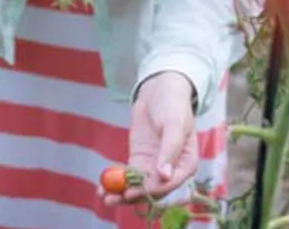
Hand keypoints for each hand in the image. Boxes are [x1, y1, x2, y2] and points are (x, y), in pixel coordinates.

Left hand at [102, 72, 198, 206]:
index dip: (151, 189)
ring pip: (138, 186)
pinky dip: (117, 182)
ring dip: (122, 193)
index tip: (132, 192)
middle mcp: (171, 170)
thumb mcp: (174, 124)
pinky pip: (129, 176)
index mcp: (186, 164)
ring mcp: (154, 166)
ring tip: (105, 197)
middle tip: (113, 199)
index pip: (169, 183)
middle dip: (132, 195)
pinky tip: (102, 187)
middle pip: (151, 189)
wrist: (161, 89)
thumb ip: (170, 149)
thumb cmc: (173, 105)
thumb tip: (164, 175)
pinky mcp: (140, 161)